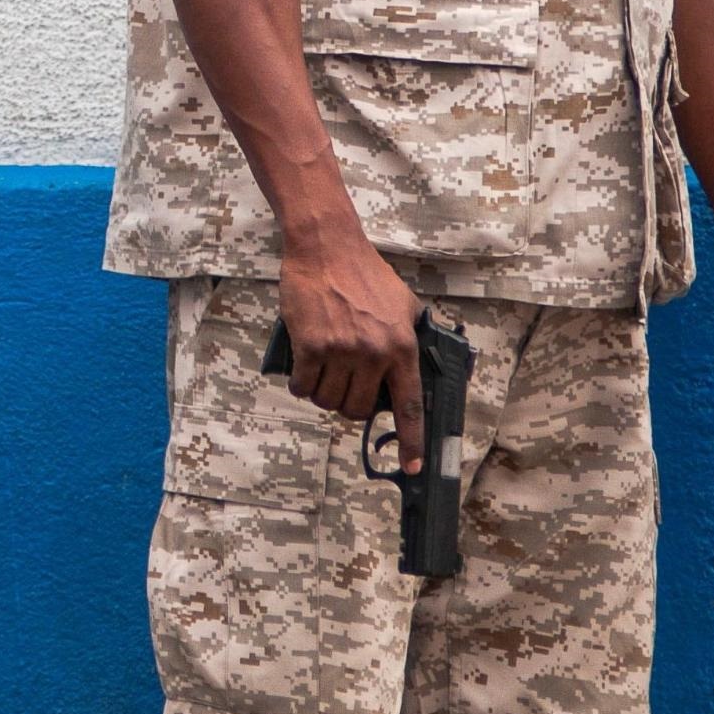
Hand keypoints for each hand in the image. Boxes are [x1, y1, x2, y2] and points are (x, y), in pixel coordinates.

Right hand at [277, 233, 424, 472]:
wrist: (326, 248)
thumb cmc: (365, 273)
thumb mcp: (404, 304)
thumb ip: (411, 337)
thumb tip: (411, 371)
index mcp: (401, 347)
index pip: (409, 406)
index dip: (412, 441)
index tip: (412, 465)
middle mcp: (373, 354)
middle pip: (359, 409)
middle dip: (349, 406)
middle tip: (345, 389)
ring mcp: (341, 351)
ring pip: (329, 401)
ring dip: (323, 395)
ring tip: (323, 376)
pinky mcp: (310, 346)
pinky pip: (303, 386)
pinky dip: (301, 385)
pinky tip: (303, 372)